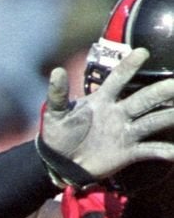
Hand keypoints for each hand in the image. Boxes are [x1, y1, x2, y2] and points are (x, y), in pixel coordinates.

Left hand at [38, 49, 173, 186]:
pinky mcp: (128, 152)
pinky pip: (149, 150)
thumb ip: (57, 94)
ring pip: (152, 121)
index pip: (118, 79)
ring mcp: (125, 132)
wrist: (61, 164)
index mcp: (102, 100)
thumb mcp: (55, 114)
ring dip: (169, 116)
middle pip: (144, 98)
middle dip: (161, 91)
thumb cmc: (58, 135)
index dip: (129, 66)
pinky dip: (164, 151)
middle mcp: (119, 112)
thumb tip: (56, 70)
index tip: (142, 52)